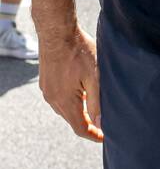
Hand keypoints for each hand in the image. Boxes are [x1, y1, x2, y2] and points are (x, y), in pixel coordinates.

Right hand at [38, 24, 102, 141]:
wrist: (57, 31)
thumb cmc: (79, 51)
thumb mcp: (95, 76)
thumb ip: (97, 102)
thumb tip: (101, 124)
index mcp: (65, 101)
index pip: (80, 128)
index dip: (94, 135)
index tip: (105, 137)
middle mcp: (53, 100)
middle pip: (72, 120)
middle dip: (88, 123)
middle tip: (104, 121)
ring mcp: (47, 91)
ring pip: (65, 109)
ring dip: (79, 110)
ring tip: (94, 104)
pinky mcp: (45, 82)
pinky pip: (59, 99)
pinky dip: (71, 100)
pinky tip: (81, 90)